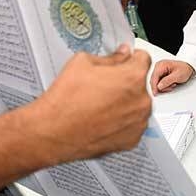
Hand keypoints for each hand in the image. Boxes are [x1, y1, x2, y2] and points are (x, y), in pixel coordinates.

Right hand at [36, 44, 151, 161]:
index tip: (123, 62)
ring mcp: (138, 123)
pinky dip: (121, 122)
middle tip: (104, 86)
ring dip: (125, 103)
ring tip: (100, 106)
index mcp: (133, 77)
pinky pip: (132, 125)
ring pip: (137, 106)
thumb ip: (111, 57)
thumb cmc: (65, 99)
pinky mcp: (131, 141)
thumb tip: (121, 55)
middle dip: (126, 82)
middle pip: (140, 84)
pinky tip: (102, 120)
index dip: (130, 58)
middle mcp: (141, 101)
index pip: (143, 58)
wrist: (52, 132)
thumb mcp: (83, 62)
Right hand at [149, 59, 194, 94]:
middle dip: (161, 87)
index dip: (154, 86)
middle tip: (170, 88)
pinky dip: (164, 86)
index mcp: (161, 65)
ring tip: (172, 84)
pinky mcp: (160, 74)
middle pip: (153, 80)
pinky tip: (170, 84)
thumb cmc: (184, 69)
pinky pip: (159, 83)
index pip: (154, 77)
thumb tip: (159, 86)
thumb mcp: (177, 76)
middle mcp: (158, 67)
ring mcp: (159, 70)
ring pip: (156, 83)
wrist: (188, 68)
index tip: (155, 93)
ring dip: (163, 86)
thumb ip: (167, 81)